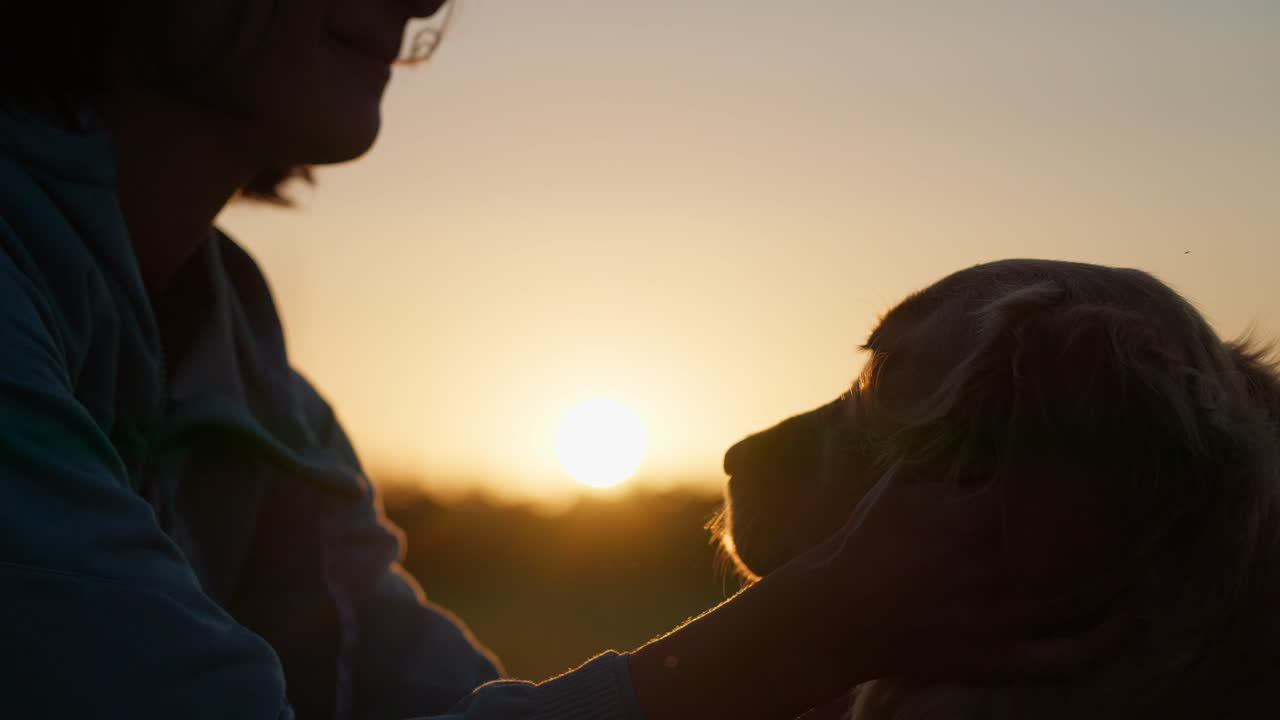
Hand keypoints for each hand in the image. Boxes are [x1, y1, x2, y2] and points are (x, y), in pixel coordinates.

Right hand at [795, 462, 1137, 682]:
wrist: (838, 614)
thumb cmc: (869, 541)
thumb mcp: (902, 483)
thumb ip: (947, 454)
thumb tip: (989, 420)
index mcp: (971, 520)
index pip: (1048, 491)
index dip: (1088, 475)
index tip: (1117, 458)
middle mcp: (996, 570)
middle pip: (1082, 544)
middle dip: (1128, 524)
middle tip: (1162, 503)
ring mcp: (1002, 619)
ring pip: (1086, 598)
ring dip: (1129, 575)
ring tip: (1155, 551)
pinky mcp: (999, 659)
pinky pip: (1067, 657)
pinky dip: (1105, 641)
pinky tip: (1129, 618)